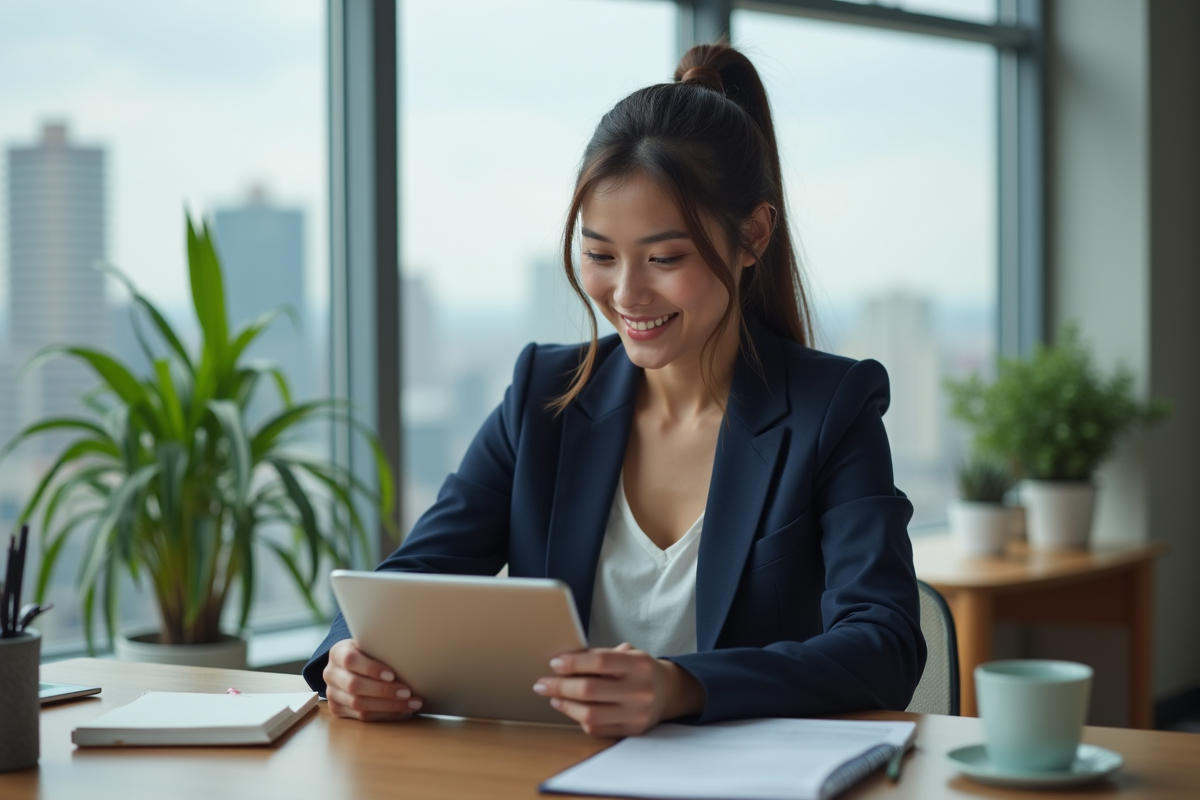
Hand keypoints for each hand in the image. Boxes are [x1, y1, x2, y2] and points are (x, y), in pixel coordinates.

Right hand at [323, 639, 424, 721]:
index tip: (392, 675)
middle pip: (355, 686)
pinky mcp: (338, 709)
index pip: (351, 660)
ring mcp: (332, 693)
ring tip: (411, 704)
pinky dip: (385, 715)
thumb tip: (411, 657)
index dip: (371, 668)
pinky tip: (403, 711)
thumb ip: (381, 649)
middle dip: (384, 691)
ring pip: (359, 705)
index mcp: (337, 653)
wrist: (348, 664)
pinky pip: (362, 717)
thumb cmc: (366, 652)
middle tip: (408, 692)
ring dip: (389, 707)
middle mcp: (331, 674)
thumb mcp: (369, 644)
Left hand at [533, 643, 704, 736]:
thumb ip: (600, 656)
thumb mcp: (628, 653)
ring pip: (590, 715)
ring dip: (565, 705)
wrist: (668, 692)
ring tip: (554, 697)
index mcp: (639, 664)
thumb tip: (564, 661)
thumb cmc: (640, 669)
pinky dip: (579, 719)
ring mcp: (636, 714)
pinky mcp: (632, 731)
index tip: (554, 663)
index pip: (600, 662)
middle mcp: (640, 690)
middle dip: (560, 686)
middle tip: (542, 683)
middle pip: (590, 690)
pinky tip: (571, 708)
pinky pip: (597, 729)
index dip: (573, 663)